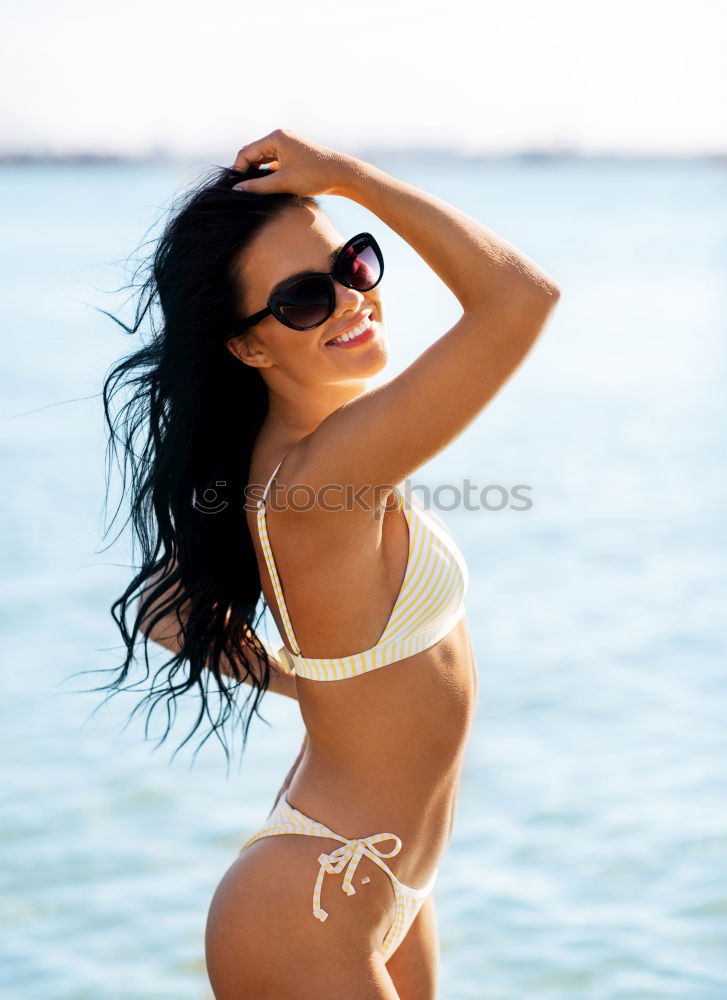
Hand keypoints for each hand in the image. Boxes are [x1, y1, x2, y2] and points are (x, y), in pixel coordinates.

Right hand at [231, 128, 353, 196]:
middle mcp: (280, 137)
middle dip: (246, 170)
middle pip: (253, 153)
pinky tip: (268, 186)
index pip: (246, 152)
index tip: (235, 187)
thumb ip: (258, 186)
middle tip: (242, 190)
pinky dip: (268, 172)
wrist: (342, 175)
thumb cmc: (314, 176)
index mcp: (276, 137)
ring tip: (254, 189)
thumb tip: (237, 190)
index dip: (238, 170)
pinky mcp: (294, 154)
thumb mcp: (283, 182)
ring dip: (257, 172)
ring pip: (264, 158)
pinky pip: (274, 161)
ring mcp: (288, 144)